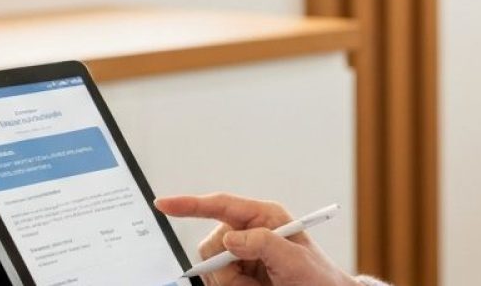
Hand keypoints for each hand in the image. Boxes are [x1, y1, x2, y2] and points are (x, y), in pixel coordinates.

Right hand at [155, 193, 357, 285]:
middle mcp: (249, 233)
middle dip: (225, 268)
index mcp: (264, 217)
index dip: (190, 204)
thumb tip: (230, 237)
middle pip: (211, 245)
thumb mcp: (295, 258)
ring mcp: (242, 255)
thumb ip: (263, 243)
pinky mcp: (238, 275)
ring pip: (212, 269)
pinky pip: (218, 282)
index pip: (221, 205)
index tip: (163, 204)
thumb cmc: (317, 277)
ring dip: (232, 283)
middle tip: (252, 282)